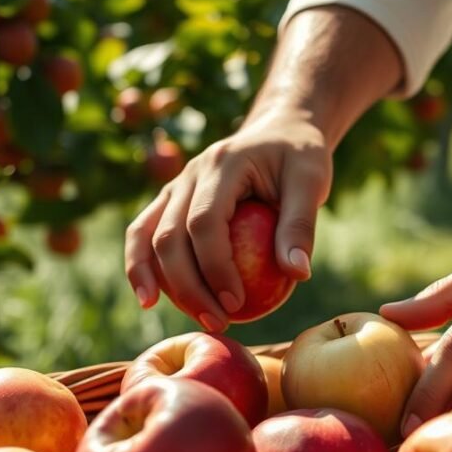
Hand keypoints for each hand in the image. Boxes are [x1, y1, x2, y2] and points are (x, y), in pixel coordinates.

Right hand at [124, 112, 331, 330]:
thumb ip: (301, 224)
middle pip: (169, 236)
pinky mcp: (171, 200)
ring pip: (146, 236)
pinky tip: (151, 299)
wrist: (278, 129)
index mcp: (222, 164)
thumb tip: (297, 274)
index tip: (237, 303)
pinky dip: (141, 266)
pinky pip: (144, 234)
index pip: (205, 221)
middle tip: (219, 323)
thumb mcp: (311, 181)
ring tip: (180, 318)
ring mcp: (175, 185)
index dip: (215, 267)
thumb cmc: (299, 157)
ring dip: (157, 281)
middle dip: (188, 286)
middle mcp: (189, 173)